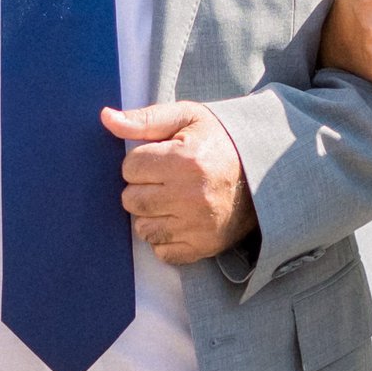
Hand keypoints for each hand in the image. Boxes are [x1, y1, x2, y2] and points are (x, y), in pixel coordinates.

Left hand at [101, 102, 253, 263]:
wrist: (265, 173)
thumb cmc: (220, 141)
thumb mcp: (188, 118)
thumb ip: (144, 119)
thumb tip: (106, 118)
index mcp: (186, 160)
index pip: (130, 168)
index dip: (141, 161)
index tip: (161, 159)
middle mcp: (191, 196)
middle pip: (131, 200)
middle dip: (142, 188)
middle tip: (166, 180)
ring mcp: (198, 226)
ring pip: (142, 228)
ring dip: (151, 215)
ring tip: (173, 200)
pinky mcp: (203, 247)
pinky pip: (162, 251)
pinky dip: (165, 238)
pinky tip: (180, 219)